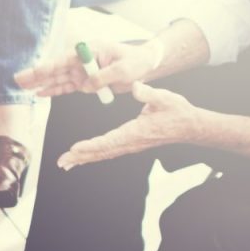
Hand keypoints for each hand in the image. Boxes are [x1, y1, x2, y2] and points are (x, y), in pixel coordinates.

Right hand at [16, 36, 163, 98]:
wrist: (144, 66)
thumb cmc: (136, 62)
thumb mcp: (123, 70)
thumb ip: (103, 77)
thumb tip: (86, 86)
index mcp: (90, 51)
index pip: (65, 60)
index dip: (49, 67)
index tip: (35, 72)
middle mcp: (82, 60)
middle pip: (55, 69)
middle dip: (36, 75)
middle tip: (17, 79)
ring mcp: (82, 71)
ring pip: (57, 79)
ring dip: (40, 84)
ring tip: (22, 88)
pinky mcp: (84, 81)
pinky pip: (65, 87)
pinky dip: (53, 91)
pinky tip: (39, 94)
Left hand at [59, 83, 199, 169]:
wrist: (188, 126)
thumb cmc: (176, 111)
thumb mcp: (164, 98)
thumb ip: (148, 93)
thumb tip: (136, 87)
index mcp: (135, 132)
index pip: (109, 140)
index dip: (91, 145)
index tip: (75, 148)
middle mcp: (130, 142)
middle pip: (101, 151)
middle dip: (80, 157)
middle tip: (62, 162)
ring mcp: (129, 145)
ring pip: (102, 154)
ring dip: (83, 158)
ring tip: (65, 163)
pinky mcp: (129, 144)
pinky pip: (108, 151)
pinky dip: (92, 155)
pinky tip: (80, 158)